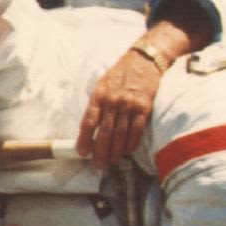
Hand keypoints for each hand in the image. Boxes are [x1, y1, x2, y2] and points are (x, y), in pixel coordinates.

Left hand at [75, 48, 163, 166]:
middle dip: (100, 151)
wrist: (143, 61)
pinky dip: (131, 143)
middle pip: (105, 132)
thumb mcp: (102, 84)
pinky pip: (136, 130)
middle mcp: (113, 101)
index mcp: (99, 95)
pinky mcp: (144, 108)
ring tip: (112, 162)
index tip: (82, 152)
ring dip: (116, 151)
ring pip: (120, 134)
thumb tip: (90, 127)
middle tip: (98, 164)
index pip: (89, 122)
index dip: (85, 139)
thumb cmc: (120, 74)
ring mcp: (129, 105)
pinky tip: (127, 152)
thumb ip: (97, 104)